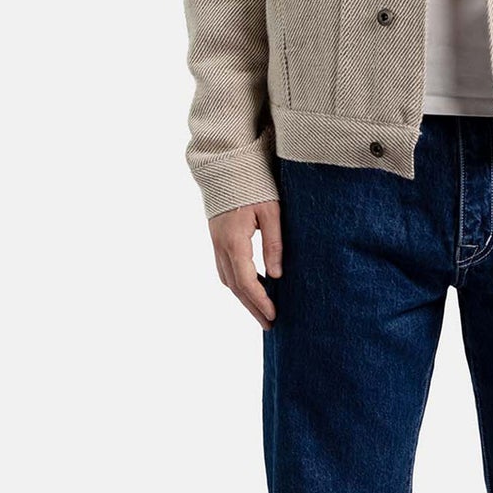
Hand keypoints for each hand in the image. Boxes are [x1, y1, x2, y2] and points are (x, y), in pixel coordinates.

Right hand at [209, 198, 282, 328]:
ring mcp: (216, 244)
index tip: (273, 315)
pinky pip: (225, 270)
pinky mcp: (217, 240)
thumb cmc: (253, 185)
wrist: (225, 167)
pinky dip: (238, 283)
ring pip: (228, 280)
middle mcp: (221, 247)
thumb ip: (274, 243)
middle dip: (252, 308)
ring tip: (262, 312)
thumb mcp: (271, 212)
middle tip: (269, 324)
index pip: (246, 281)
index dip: (260, 301)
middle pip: (235, 287)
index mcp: (234, 241)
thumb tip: (277, 276)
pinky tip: (253, 287)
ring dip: (244, 298)